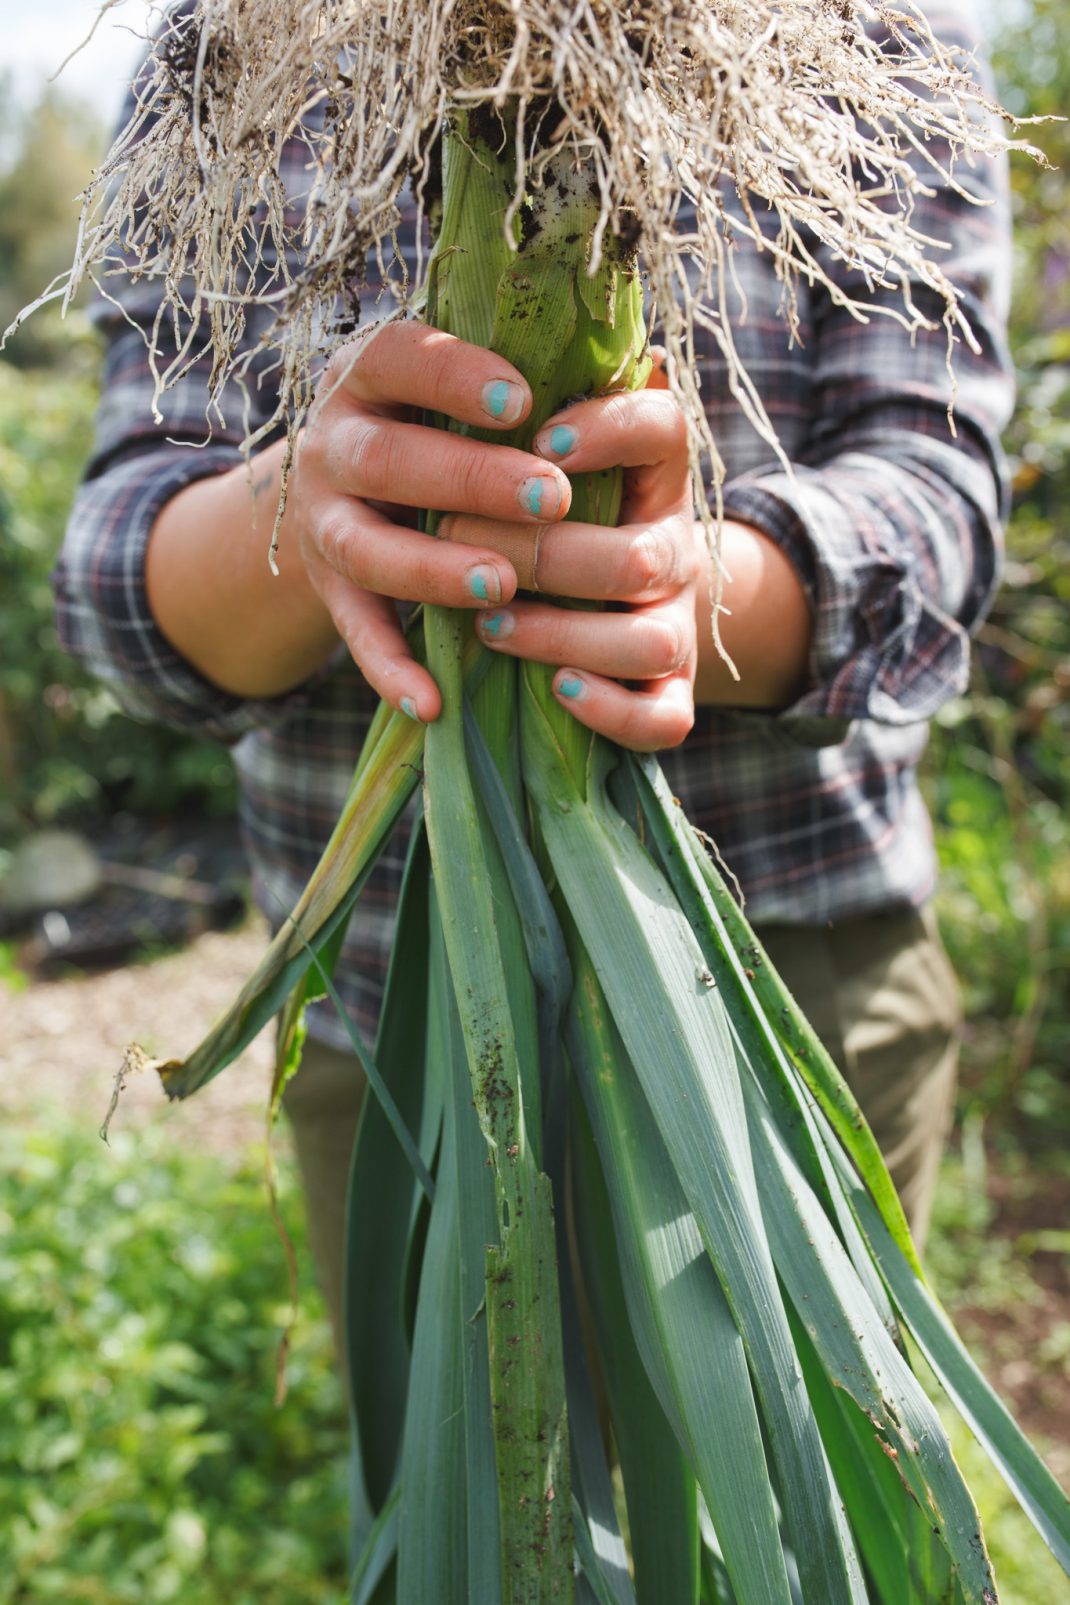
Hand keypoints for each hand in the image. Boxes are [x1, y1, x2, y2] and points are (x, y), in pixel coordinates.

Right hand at [291, 323, 699, 748]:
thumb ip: (526, 368)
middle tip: (553, 498)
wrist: (342, 487)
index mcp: (364, 378)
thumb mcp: (455, 382)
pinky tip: (434, 701)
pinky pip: (355, 635)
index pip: (396, 355)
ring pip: (363, 550)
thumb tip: (655, 363)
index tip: (523, 399)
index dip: (453, 375)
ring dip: (431, 571)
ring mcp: (323, 523)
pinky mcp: (331, 590)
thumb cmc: (433, 422)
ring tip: (502, 583)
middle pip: (383, 458)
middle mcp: (331, 447)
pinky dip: (390, 671)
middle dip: (469, 479)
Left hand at [444, 385, 700, 750]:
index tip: (543, 443)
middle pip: (642, 554)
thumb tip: (576, 337)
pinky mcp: (665, 695)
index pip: (663, 430)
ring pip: (652, 639)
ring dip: (562, 633)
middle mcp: (674, 547)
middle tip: (458, 542)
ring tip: (489, 622)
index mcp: (651, 473)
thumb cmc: (530, 501)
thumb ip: (531, 397)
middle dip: (545, 555)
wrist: (586, 592)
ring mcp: (673, 623)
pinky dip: (613, 710)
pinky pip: (665, 719)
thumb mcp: (523, 443)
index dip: (611, 433)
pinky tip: (558, 690)